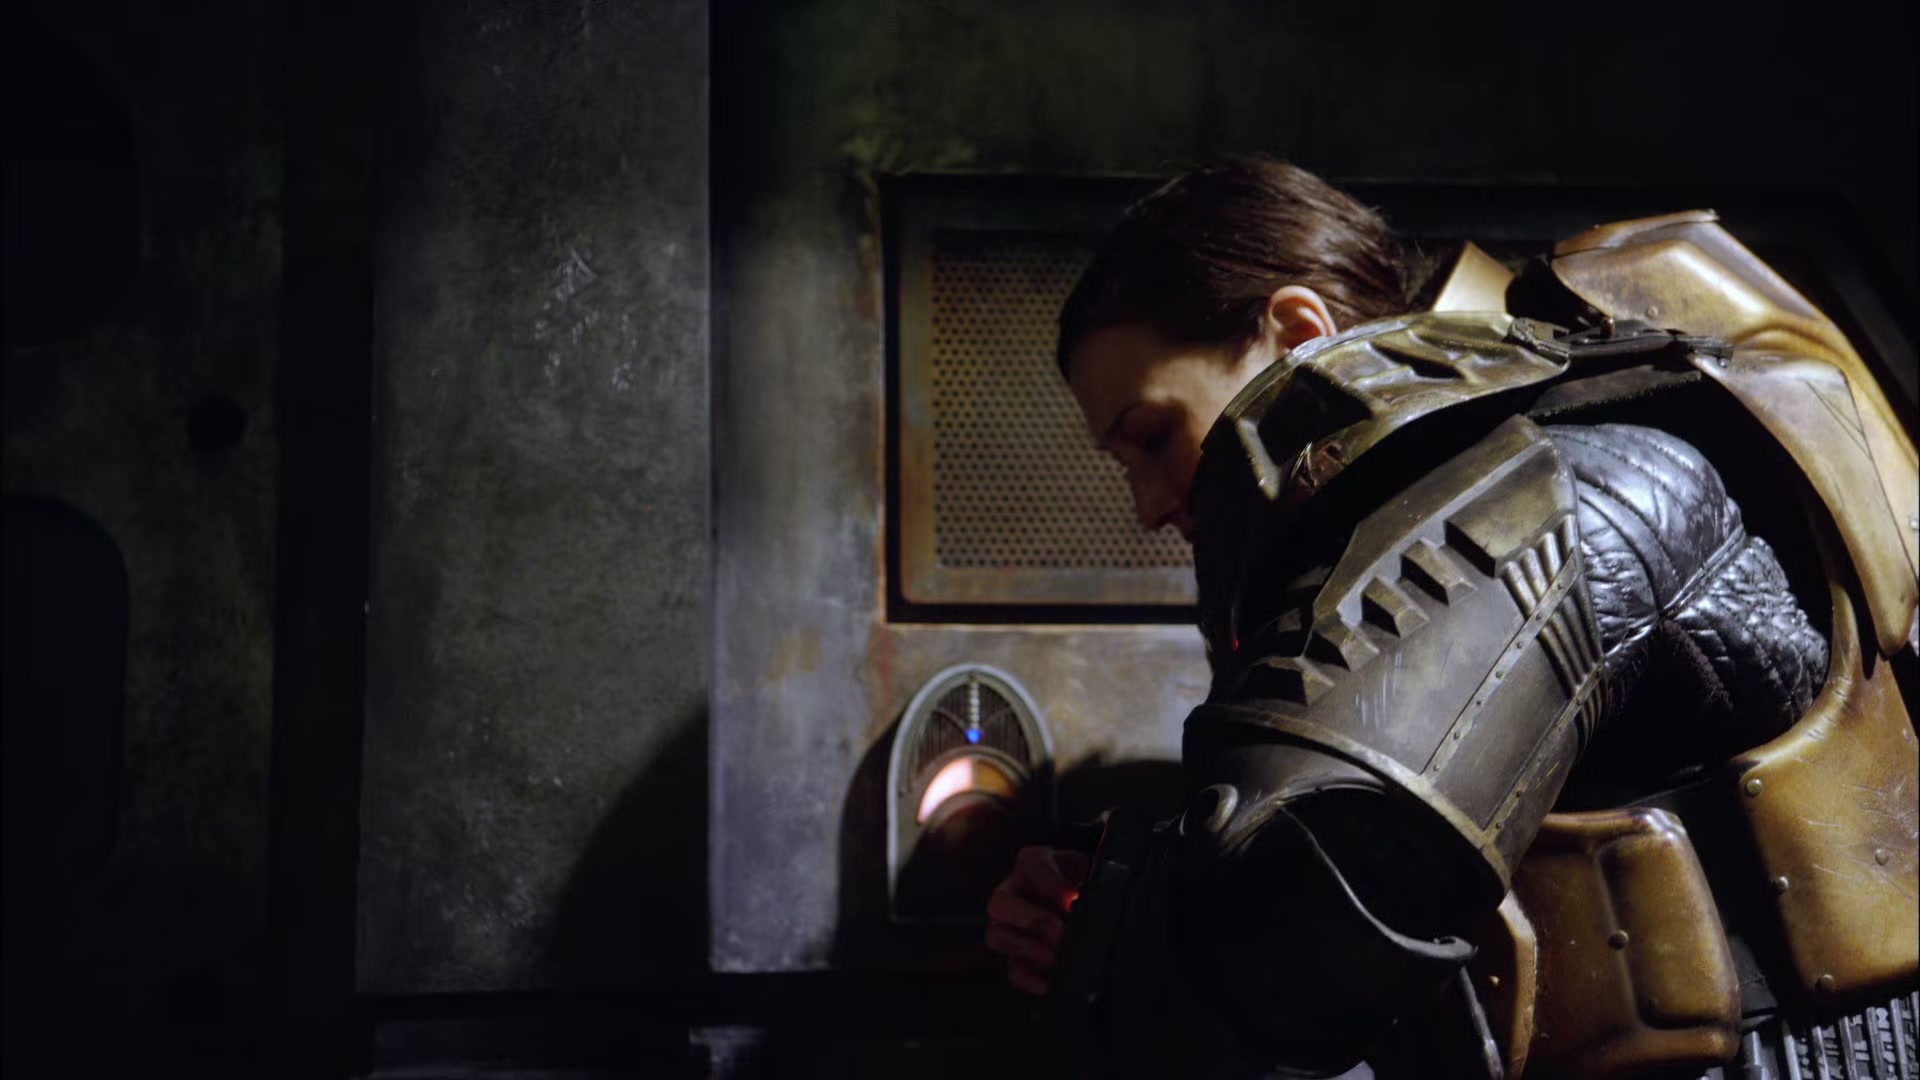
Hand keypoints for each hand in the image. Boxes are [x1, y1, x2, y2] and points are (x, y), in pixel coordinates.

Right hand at [985, 845, 1091, 994]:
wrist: (1089, 898)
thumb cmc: (1087, 880)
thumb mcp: (1091, 870)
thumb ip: (1093, 880)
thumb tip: (1102, 898)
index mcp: (1032, 862)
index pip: (1032, 866)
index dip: (1052, 885)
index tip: (1073, 900)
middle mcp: (1012, 891)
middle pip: (998, 903)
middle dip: (1031, 918)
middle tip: (1059, 930)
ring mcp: (1009, 925)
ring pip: (995, 936)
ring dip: (1027, 948)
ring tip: (1057, 955)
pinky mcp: (1016, 955)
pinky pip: (1010, 969)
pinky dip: (1027, 978)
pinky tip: (1048, 982)